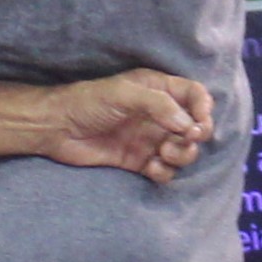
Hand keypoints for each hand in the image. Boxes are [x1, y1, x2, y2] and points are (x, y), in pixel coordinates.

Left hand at [34, 68, 215, 180]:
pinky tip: (149, 167)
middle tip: (185, 139)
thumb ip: (159, 106)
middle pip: (195, 126)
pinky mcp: (139, 161)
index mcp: (158, 89)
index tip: (199, 123)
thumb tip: (188, 126)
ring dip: (181, 155)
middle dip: (196, 136)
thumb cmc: (89, 102)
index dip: (204, 108)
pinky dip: (163, 171)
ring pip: (183, 151)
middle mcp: (158, 114)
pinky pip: (164, 170)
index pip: (195, 95)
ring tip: (163, 153)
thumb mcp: (124, 94)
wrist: (57, 128)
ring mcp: (149, 138)